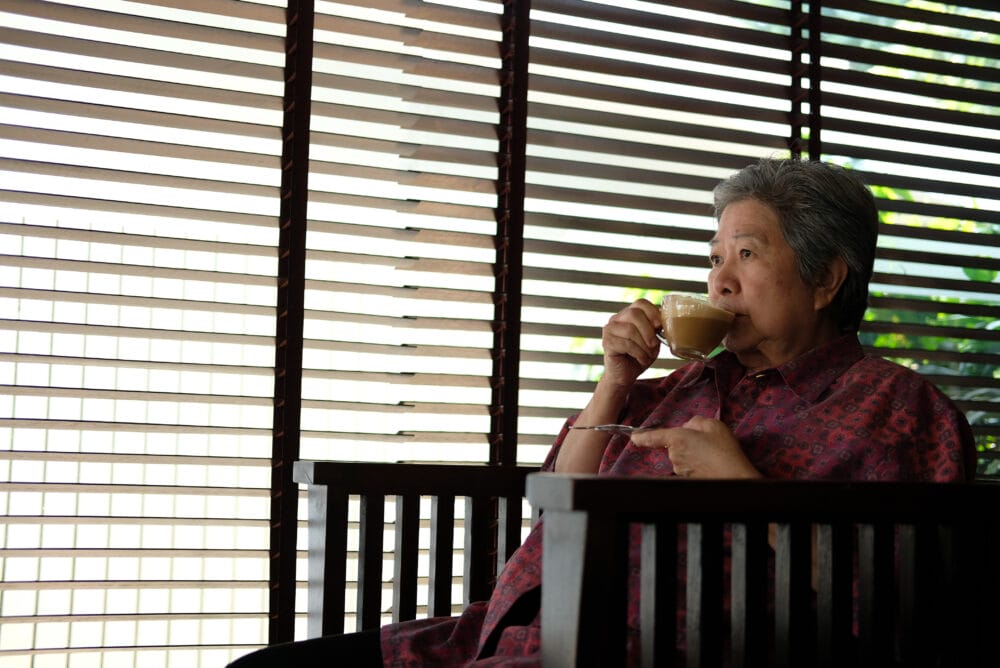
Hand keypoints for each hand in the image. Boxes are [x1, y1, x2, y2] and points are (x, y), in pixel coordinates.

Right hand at [600, 299, 661, 388]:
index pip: (640, 303)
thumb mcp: (652, 340)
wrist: (626, 375)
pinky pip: (626, 344)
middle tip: (654, 344)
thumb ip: (656, 329)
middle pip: (634, 314)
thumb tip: (665, 321)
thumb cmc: (640, 355)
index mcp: (628, 314)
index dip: (652, 312)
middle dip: (648, 330)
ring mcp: (609, 330)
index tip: (659, 326)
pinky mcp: (606, 342)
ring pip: (630, 330)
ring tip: (648, 355)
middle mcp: (616, 319)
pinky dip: (639, 353)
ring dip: (644, 345)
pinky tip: (642, 359)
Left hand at [630, 416, 761, 478]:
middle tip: (706, 442)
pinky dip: (696, 464)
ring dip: (692, 453)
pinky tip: (709, 463)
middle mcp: (674, 455)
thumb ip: (696, 422)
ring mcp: (680, 469)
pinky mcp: (687, 479)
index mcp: (677, 439)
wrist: (734, 477)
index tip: (634, 437)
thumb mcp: (713, 425)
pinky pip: (688, 466)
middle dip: (685, 442)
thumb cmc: (724, 449)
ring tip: (712, 454)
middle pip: (673, 444)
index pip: (653, 437)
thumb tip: (688, 427)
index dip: (642, 437)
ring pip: (681, 456)